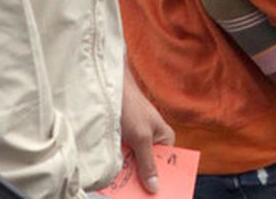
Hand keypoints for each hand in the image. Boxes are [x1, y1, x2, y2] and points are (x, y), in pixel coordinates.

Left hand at [121, 63, 174, 193]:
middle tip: (133, 193)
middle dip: (142, 179)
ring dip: (127, 173)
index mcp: (165, 139)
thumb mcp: (141, 138)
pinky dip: (117, 166)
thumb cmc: (130, 108)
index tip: (155, 195)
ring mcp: (137, 142)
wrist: (108, 87)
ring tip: (121, 188)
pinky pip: (122, 159)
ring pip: (134, 165)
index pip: (167, 166)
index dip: (162, 181)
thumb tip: (155, 188)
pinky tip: (111, 177)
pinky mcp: (122, 141)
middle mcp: (153, 142)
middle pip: (149, 167)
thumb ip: (147, 163)